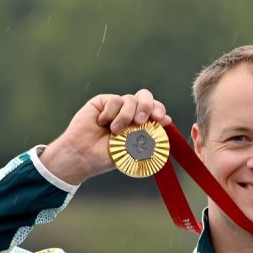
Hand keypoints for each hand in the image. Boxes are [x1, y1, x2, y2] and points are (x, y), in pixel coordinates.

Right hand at [40, 89, 172, 184]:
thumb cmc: (108, 155)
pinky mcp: (103, 102)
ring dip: (125, 116)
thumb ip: (148, 133)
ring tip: (114, 130)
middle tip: (140, 120)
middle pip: (146, 97)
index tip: (160, 119)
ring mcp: (117, 106)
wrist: (84, 155)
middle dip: (146, 106)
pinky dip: (110, 113)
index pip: (155, 110)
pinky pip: (114, 100)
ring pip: (130, 99)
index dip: (159, 110)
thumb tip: (168, 120)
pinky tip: (101, 123)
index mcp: (141, 124)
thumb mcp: (132, 147)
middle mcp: (130, 113)